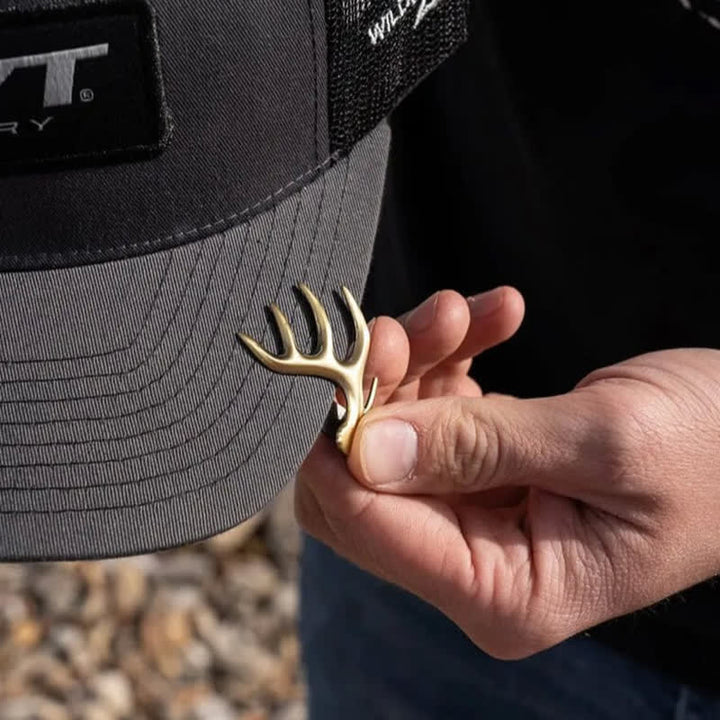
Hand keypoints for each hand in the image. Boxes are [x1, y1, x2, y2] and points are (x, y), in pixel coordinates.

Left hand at [296, 288, 719, 658]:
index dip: (337, 446)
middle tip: (405, 330)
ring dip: (417, 363)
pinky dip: (452, 358)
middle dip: (373, 396)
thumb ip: (480, 448)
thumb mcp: (604, 443)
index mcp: (504, 592)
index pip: (369, 527)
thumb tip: (366, 450)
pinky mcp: (486, 469)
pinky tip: (494, 316)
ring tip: (465, 308)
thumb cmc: (715, 450)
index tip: (345, 363)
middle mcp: (478, 565)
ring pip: (393, 435)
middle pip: (365, 483)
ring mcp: (477, 516)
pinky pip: (436, 411)